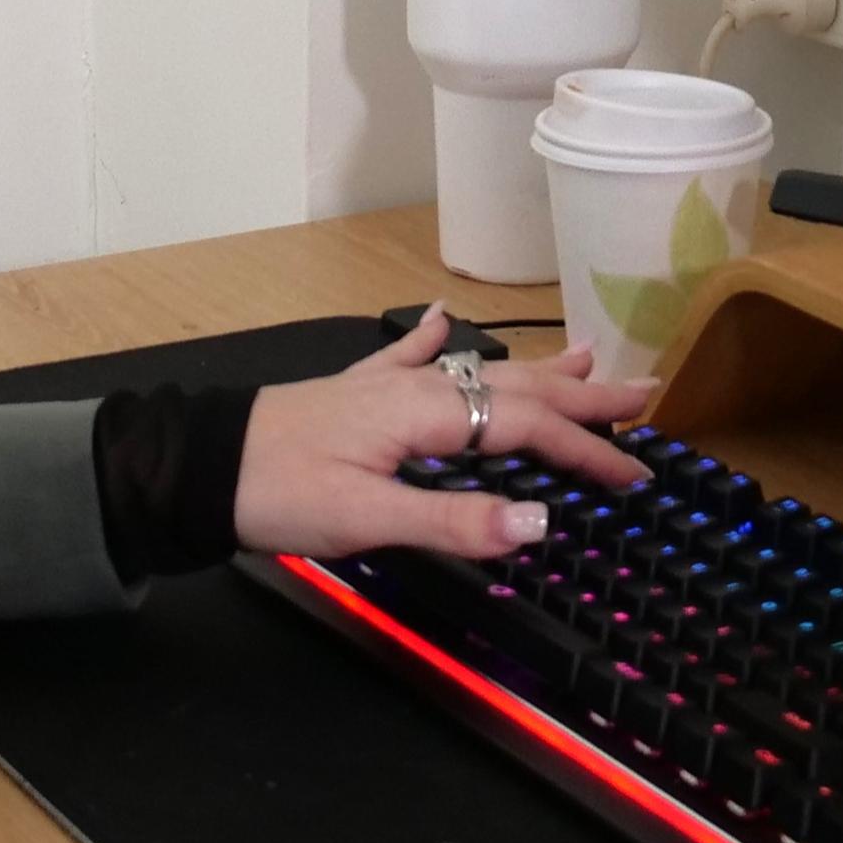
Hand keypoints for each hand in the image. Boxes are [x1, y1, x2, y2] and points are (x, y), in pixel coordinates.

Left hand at [231, 308, 650, 561]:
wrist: (197, 468)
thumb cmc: (276, 494)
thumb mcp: (367, 520)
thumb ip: (454, 522)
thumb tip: (541, 522)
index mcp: (425, 415)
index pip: (527, 429)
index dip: (586, 453)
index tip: (636, 475)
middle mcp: (413, 390)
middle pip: (516, 389)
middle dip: (583, 396)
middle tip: (645, 393)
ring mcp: (382, 387)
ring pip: (478, 372)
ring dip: (535, 368)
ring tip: (584, 355)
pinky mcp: (353, 395)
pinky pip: (410, 360)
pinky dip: (437, 342)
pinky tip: (446, 319)